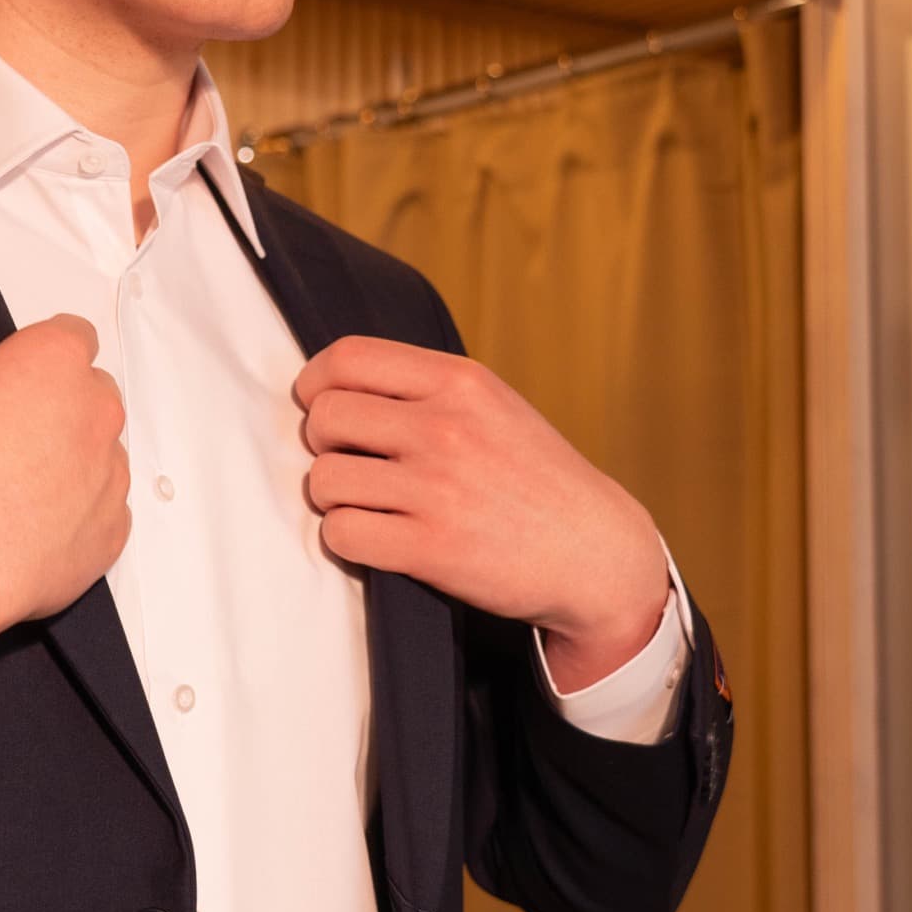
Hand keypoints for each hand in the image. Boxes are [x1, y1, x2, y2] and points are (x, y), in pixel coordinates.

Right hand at [0, 300, 131, 682]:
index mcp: (56, 361)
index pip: (71, 334)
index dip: (40, 354)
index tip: (16, 374)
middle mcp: (96, 410)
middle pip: (91, 392)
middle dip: (59, 405)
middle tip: (6, 432)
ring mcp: (110, 471)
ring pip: (101, 453)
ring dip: (71, 460)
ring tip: (13, 485)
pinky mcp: (112, 527)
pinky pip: (104, 510)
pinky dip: (77, 513)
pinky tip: (30, 523)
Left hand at [292, 335, 669, 684]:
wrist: (595, 553)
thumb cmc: (536, 478)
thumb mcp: (494, 405)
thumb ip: (426, 388)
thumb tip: (338, 382)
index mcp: (459, 382)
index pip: (347, 358)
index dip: (316, 383)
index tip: (320, 405)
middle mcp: (445, 427)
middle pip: (325, 417)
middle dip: (323, 443)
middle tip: (348, 460)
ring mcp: (437, 488)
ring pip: (325, 480)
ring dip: (333, 497)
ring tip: (366, 503)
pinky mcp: (431, 547)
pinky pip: (342, 534)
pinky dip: (347, 539)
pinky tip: (374, 537)